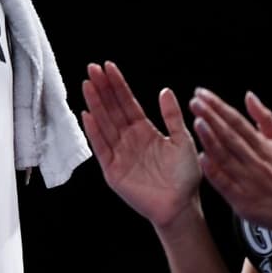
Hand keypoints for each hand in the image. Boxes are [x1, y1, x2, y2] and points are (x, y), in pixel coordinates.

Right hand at [81, 61, 202, 228]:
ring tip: (87, 84)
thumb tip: (165, 91)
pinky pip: (101, 147)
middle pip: (112, 109)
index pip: (127, 102)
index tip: (108, 67)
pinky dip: (94, 132)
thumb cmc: (185, 176)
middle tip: (92, 68)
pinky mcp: (112, 170)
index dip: (118, 85)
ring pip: (104, 123)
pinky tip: (87, 115)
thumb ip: (172, 117)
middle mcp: (129, 139)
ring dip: (95, 104)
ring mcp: (119, 153)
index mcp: (145, 130)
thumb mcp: (183, 140)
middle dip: (102, 89)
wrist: (180, 205)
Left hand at [188, 88, 271, 236]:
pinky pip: (226, 183)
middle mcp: (255, 160)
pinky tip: (201, 158)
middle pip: (230, 135)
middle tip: (195, 101)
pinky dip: (214, 170)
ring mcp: (248, 179)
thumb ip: (264, 119)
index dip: (218, 107)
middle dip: (211, 117)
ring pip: (227, 156)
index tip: (203, 94)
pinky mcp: (243, 198)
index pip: (237, 121)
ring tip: (197, 122)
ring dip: (210, 138)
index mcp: (263, 145)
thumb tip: (250, 96)